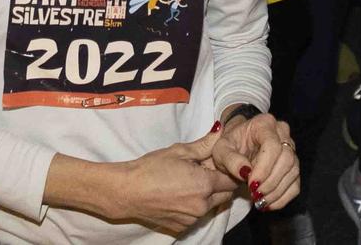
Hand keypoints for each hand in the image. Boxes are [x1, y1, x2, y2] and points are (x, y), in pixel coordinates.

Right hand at [113, 131, 238, 233]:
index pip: (232, 179)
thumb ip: (204, 144)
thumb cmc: (151, 168)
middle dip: (221, 184)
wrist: (128, 191)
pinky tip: (179, 195)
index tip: (218, 164)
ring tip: (189, 183)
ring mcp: (192, 219)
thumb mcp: (179, 151)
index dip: (228, 170)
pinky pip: (196, 216)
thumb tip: (220, 131)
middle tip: (205, 172)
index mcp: (205, 185)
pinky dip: (194, 207)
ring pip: (211, 207)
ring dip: (208, 196)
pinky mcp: (182, 228)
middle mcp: (202, 206)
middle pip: (225, 195)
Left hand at [211, 113, 299, 211]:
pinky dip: (283, 197)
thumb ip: (230, 159)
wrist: (237, 147)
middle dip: (271, 181)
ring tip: (259, 201)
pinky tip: (268, 203)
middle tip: (255, 194)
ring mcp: (291, 149)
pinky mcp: (293, 166)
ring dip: (276, 191)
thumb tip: (246, 172)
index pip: (272, 145)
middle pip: (287, 158)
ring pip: (293, 172)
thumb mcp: (221, 150)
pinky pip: (295, 184)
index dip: (264, 167)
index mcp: (264, 124)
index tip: (251, 183)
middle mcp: (282, 133)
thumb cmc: (229, 146)